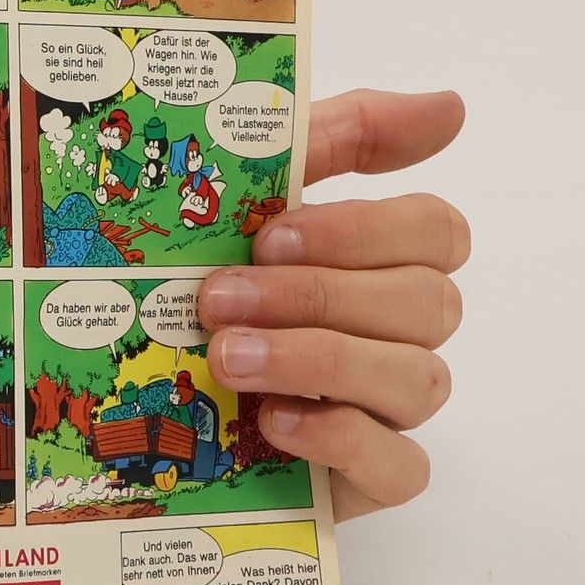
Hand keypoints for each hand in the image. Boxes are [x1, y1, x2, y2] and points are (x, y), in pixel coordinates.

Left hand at [199, 89, 465, 520]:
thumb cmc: (202, 284)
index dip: (363, 230)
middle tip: (219, 296)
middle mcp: (400, 333)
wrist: (135, 399)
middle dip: (316, 295)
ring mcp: (389, 408)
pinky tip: (273, 420)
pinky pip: (399, 467)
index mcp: (383, 262)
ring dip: (316, 360)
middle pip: (425, 304)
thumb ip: (337, 140)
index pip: (436, 231)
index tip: (271, 231)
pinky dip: (339, 440)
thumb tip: (449, 105)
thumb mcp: (246, 196)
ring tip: (226, 356)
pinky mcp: (368, 478)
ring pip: (415, 380)